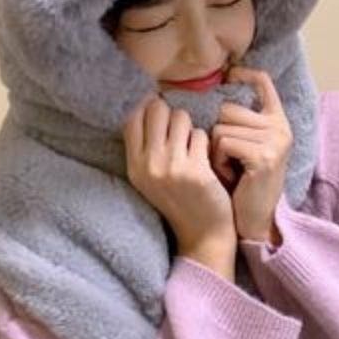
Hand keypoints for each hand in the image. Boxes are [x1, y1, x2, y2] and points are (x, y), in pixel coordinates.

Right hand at [122, 93, 236, 257]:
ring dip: (191, 127)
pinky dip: (206, 143)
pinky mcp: (195, 171)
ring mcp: (172, 168)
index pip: (132, 118)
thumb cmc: (179, 201)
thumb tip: (149, 103)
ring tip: (194, 146)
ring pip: (181, 118)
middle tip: (181, 130)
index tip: (161, 113)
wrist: (202, 235)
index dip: (147, 108)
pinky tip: (207, 160)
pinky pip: (201, 135)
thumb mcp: (150, 178)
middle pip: (156, 110)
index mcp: (134, 166)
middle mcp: (148, 165)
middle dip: (172, 114)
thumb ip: (145, 147)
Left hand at [209, 66, 291, 243]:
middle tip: (227, 157)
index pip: (263, 81)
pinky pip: (223, 142)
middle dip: (217, 132)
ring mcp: (274, 140)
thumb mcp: (244, 146)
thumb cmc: (242, 183)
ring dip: (216, 150)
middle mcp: (280, 127)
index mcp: (277, 121)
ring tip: (228, 168)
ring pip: (221, 126)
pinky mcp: (264, 155)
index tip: (228, 74)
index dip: (244, 74)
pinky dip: (218, 160)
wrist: (254, 220)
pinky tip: (230, 175)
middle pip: (227, 108)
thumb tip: (210, 90)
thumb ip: (239, 121)